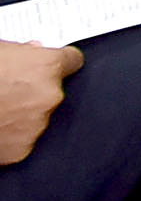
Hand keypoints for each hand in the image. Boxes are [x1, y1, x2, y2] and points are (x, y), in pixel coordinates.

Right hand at [0, 43, 77, 164]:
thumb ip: (20, 52)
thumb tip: (32, 50)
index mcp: (46, 67)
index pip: (72, 61)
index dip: (60, 62)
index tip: (54, 65)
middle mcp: (49, 97)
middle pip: (52, 91)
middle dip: (35, 90)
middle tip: (9, 90)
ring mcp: (35, 126)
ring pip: (37, 116)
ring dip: (23, 114)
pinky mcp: (20, 150)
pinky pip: (21, 139)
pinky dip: (10, 135)